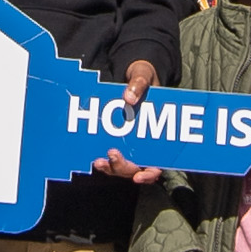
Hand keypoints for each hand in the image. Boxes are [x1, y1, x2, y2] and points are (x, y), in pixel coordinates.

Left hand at [88, 63, 159, 183]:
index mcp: (158, 136)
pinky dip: (102, 158)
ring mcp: (128, 144)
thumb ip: (139, 84)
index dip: (149, 174)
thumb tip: (128, 97)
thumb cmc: (145, 77)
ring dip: (110, 167)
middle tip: (112, 154)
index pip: (157, 165)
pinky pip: (109, 154)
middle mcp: (143, 145)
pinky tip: (92, 154)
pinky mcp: (114, 138)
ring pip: (120, 166)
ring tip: (98, 161)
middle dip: (123, 167)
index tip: (138, 177)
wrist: (135, 74)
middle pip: (135, 168)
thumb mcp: (145, 75)